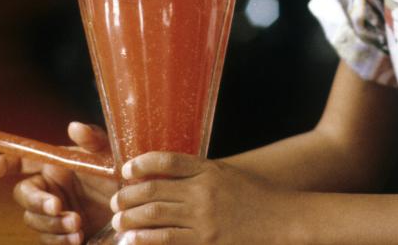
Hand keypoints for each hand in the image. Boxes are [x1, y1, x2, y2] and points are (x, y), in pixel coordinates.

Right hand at [0, 122, 118, 243]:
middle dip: (38, 202)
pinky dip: (60, 241)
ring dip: (53, 224)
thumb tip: (74, 126)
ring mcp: (54, 213)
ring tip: (77, 225)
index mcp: (55, 165)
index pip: (21, 161)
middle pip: (25, 197)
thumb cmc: (122, 175)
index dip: (2, 164)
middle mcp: (50, 188)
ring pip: (35, 221)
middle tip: (57, 207)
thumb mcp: (111, 155)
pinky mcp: (62, 235)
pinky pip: (49, 240)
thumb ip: (94, 140)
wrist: (138, 209)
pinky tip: (76, 239)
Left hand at [111, 152, 292, 244]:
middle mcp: (203, 191)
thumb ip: (198, 175)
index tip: (126, 170)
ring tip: (118, 222)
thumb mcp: (226, 176)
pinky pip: (168, 240)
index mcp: (208, 170)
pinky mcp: (206, 242)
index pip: (167, 161)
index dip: (142, 164)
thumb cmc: (254, 197)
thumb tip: (163, 177)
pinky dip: (146, 239)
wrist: (282, 219)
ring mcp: (204, 218)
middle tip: (115, 201)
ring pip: (155, 215)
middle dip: (128, 195)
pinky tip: (133, 240)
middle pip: (154, 189)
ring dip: (131, 218)